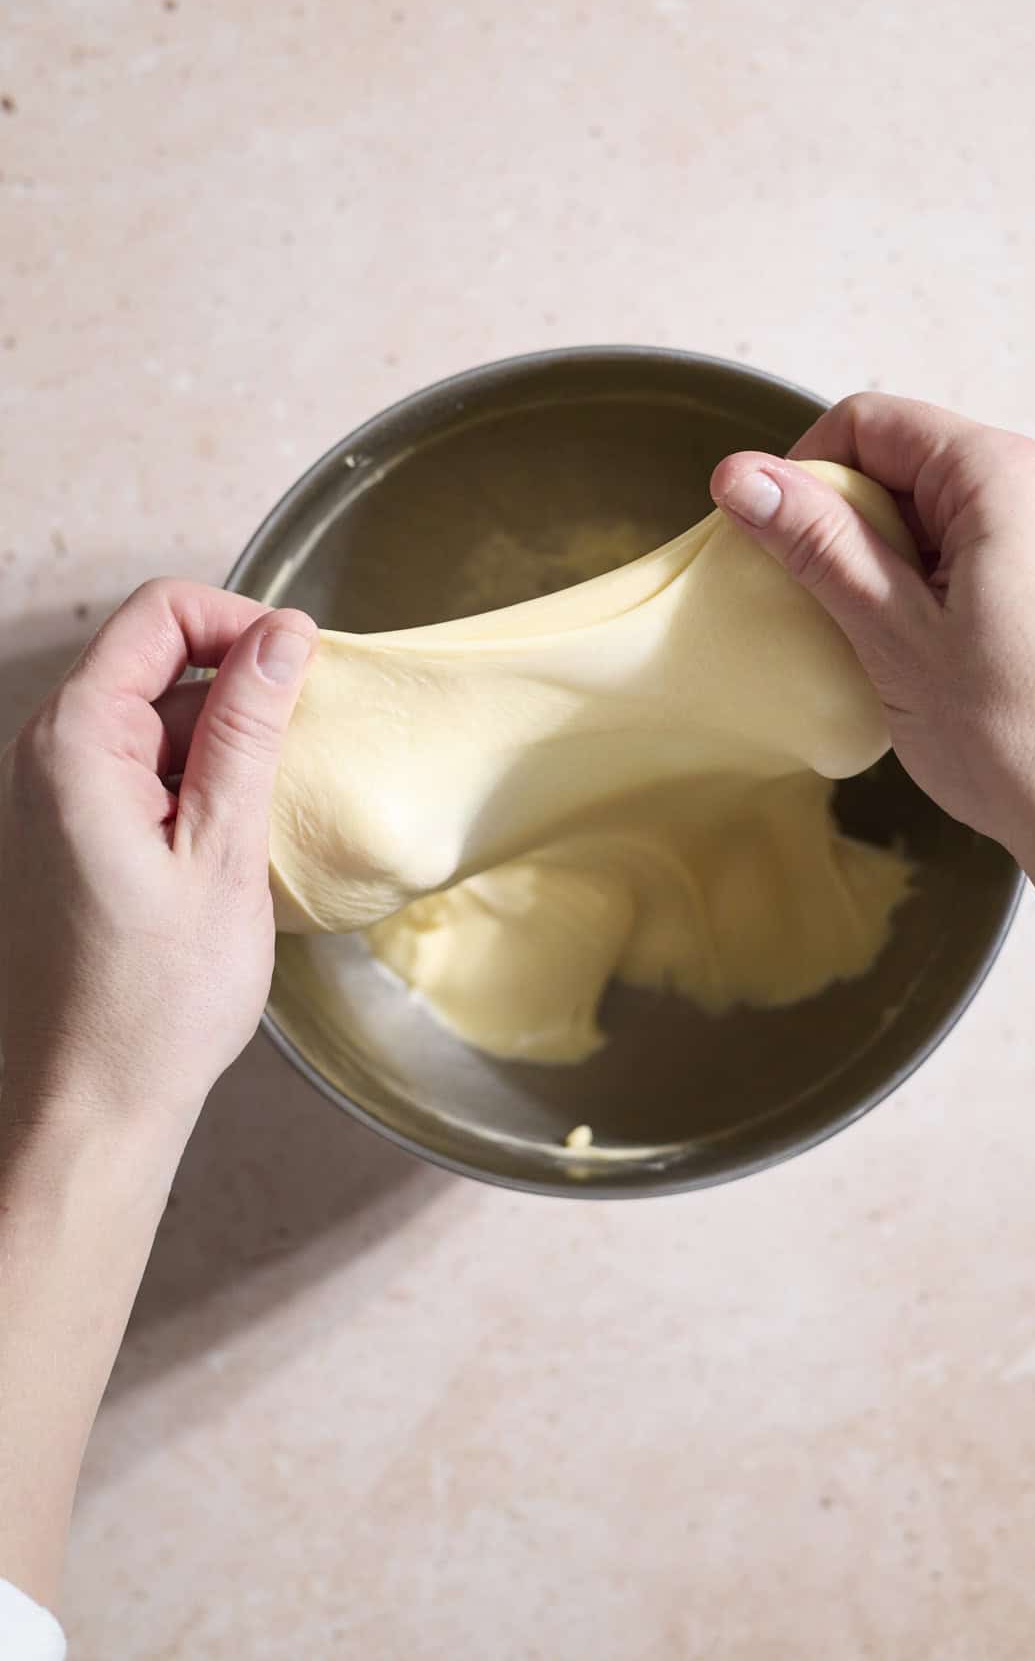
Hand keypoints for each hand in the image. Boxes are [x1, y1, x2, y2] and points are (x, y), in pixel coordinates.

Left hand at [0, 580, 315, 1129]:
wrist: (88, 1106)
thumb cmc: (154, 1001)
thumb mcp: (223, 850)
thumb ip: (247, 730)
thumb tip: (282, 636)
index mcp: (75, 744)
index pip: (159, 614)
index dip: (241, 622)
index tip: (304, 669)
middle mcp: (44, 757)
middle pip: (152, 659)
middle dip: (237, 682)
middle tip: (305, 744)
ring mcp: (49, 799)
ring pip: (150, 717)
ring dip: (221, 739)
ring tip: (274, 804)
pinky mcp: (64, 837)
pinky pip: (136, 771)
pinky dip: (194, 782)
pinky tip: (235, 837)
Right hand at [711, 392, 1034, 875]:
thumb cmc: (1017, 739)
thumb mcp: (891, 632)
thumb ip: (816, 542)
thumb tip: (743, 476)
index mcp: (1004, 476)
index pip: (871, 422)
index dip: (803, 472)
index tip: (767, 535)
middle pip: (907, 461)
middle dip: (846, 520)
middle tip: (819, 602)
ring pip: (940, 511)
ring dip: (886, 559)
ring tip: (875, 641)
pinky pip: (980, 550)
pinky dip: (931, 584)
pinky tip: (921, 653)